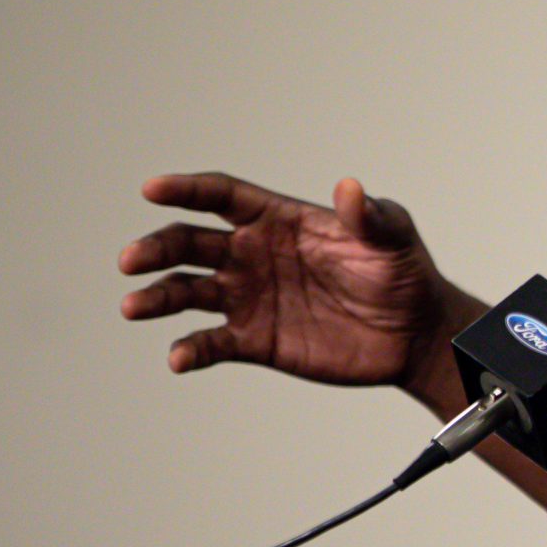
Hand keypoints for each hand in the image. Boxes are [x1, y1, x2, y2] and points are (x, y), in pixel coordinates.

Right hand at [118, 173, 461, 389]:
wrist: (415, 333)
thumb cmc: (403, 273)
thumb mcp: (392, 237)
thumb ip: (369, 216)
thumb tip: (349, 188)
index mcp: (278, 220)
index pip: (221, 196)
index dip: (186, 189)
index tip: (152, 189)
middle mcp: (253, 255)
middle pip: (190, 242)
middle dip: (157, 247)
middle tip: (131, 260)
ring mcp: (250, 297)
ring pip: (188, 292)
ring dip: (158, 297)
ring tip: (134, 306)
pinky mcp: (255, 340)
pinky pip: (212, 343)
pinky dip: (191, 350)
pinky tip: (178, 358)